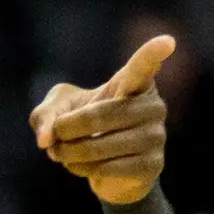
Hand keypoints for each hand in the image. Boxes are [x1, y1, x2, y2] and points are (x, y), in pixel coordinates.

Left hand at [31, 34, 175, 204]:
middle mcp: (153, 106)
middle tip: (54, 138)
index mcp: (134, 82)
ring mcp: (156, 136)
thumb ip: (45, 115)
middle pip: (99, 116)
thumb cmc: (82, 127)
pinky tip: (83, 167)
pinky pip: (109, 169)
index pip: (143, 66)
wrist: (103, 166)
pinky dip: (85, 171)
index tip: (167, 42)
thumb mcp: (58, 111)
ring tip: (63, 154)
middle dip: (67, 130)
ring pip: (101, 146)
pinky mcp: (152, 165)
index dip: (153, 53)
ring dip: (71, 154)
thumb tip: (45, 139)